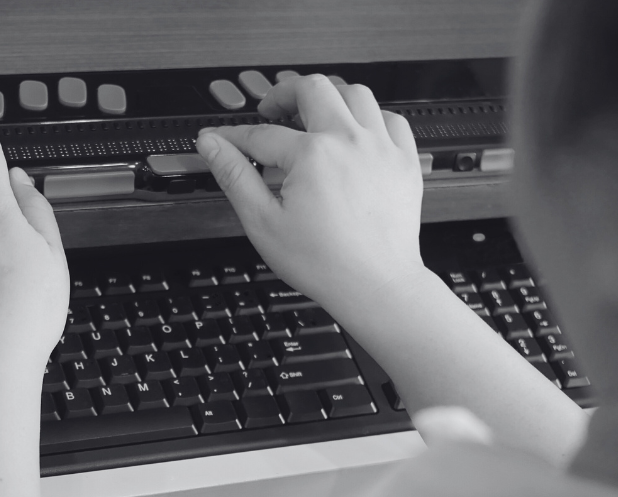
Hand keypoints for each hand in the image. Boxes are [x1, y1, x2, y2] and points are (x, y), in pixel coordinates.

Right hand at [197, 75, 425, 321]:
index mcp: (312, 155)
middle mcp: (349, 141)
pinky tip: (356, 133)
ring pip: (355, 94)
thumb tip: (212, 145)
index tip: (222, 140)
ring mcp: (381, 148)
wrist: (376, 286)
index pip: (261, 133)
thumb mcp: (263, 223)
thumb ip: (234, 176)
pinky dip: (371, 118)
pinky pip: (391, 119)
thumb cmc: (326, 264)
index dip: (235, 136)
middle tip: (272, 110)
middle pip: (313, 88)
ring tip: (313, 115)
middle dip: (285, 94)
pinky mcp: (404, 162)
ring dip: (329, 98)